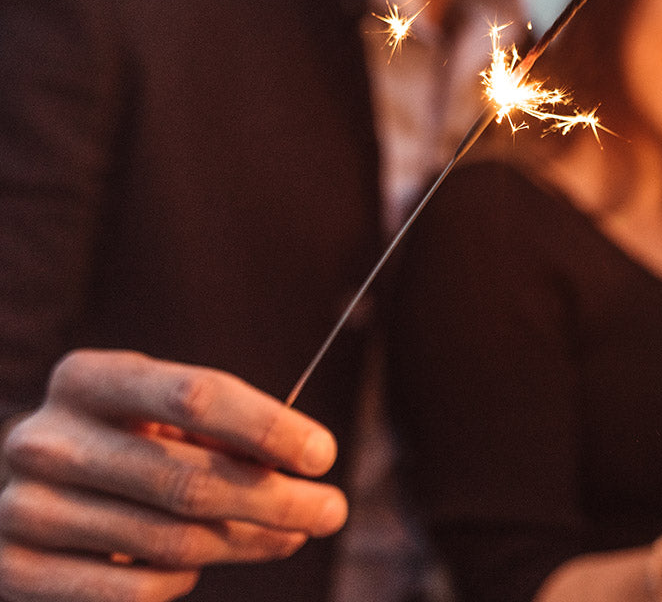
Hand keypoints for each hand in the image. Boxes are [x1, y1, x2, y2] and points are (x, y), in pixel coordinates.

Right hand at [0, 350, 347, 601]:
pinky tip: (193, 566)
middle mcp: (45, 440)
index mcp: (87, 379)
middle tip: (333, 511)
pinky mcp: (16, 571)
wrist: (33, 496)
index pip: (195, 396)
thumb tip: (307, 467)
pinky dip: (182, 582)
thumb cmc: (126, 448)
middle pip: (190, 480)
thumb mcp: (164, 420)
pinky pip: (136, 591)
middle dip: (278, 500)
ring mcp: (24, 508)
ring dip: (247, 543)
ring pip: (172, 541)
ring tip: (285, 535)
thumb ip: (226, 435)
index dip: (270, 428)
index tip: (324, 455)